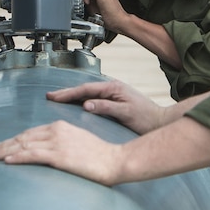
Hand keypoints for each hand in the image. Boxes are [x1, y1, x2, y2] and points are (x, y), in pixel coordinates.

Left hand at [0, 120, 122, 184]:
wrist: (115, 160)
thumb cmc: (100, 157)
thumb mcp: (79, 144)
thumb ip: (63, 145)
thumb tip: (50, 154)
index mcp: (60, 126)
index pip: (30, 133)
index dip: (12, 140)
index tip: (0, 147)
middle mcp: (56, 131)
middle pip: (22, 137)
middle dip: (2, 145)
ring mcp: (57, 142)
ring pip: (23, 144)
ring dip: (4, 151)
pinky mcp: (59, 155)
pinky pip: (32, 154)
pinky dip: (17, 156)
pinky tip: (6, 160)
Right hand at [46, 80, 163, 134]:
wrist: (159, 121)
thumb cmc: (146, 118)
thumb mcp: (125, 112)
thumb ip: (106, 107)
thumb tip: (86, 104)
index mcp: (113, 87)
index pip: (85, 89)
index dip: (68, 93)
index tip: (54, 97)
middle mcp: (112, 87)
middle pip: (84, 89)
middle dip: (66, 92)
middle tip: (49, 96)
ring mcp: (113, 93)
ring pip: (87, 93)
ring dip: (72, 96)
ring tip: (58, 99)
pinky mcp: (114, 100)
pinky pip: (93, 98)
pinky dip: (81, 100)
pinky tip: (75, 105)